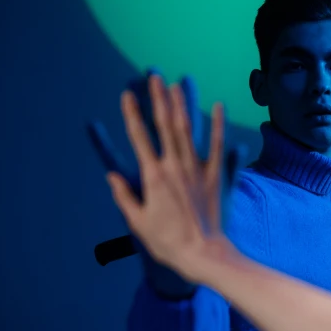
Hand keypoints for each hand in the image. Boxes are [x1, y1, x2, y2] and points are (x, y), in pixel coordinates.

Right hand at [106, 74, 241, 283]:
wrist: (203, 254)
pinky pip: (218, 146)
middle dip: (159, 98)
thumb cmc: (168, 243)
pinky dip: (218, 125)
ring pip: (188, 130)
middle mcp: (175, 167)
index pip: (139, 138)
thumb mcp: (138, 222)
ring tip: (177, 83)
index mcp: (153, 177)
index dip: (132, 114)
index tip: (127, 94)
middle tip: (154, 76)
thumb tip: (111, 176)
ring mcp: (198, 170)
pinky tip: (218, 106)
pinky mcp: (216, 176)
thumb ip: (124, 196)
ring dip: (182, 105)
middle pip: (165, 125)